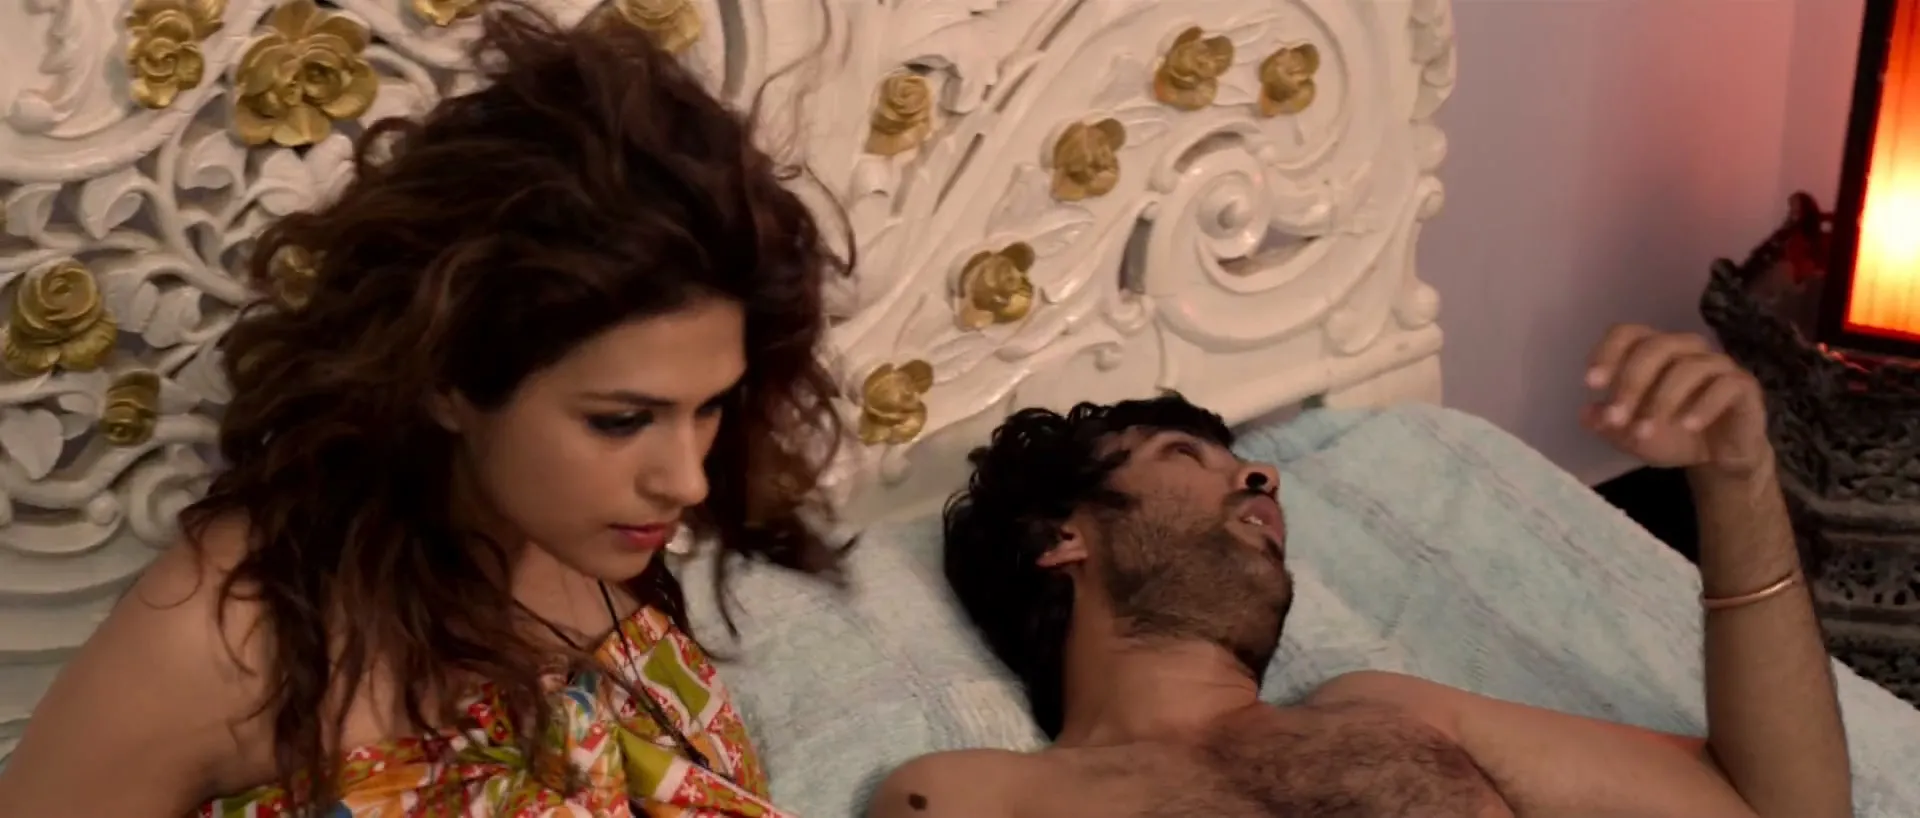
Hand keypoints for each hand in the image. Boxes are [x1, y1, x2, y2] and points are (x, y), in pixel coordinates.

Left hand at [1581, 324, 1772, 478]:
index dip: (1608, 352)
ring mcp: (1718, 365)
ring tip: (1644, 432)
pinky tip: (1687, 426)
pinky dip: (1702, 406)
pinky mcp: (1744, 386)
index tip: (1591, 384)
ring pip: (1688, 367)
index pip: (1628, 333)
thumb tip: (1586, 414)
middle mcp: (1686, 349)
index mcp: (1655, 352)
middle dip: (1630, 383)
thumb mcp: (1632, 436)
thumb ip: (1609, 424)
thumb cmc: (1673, 436)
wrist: (1720, 460)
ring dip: (1661, 401)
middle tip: (1616, 418)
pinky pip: (1724, 385)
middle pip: (1656, 347)